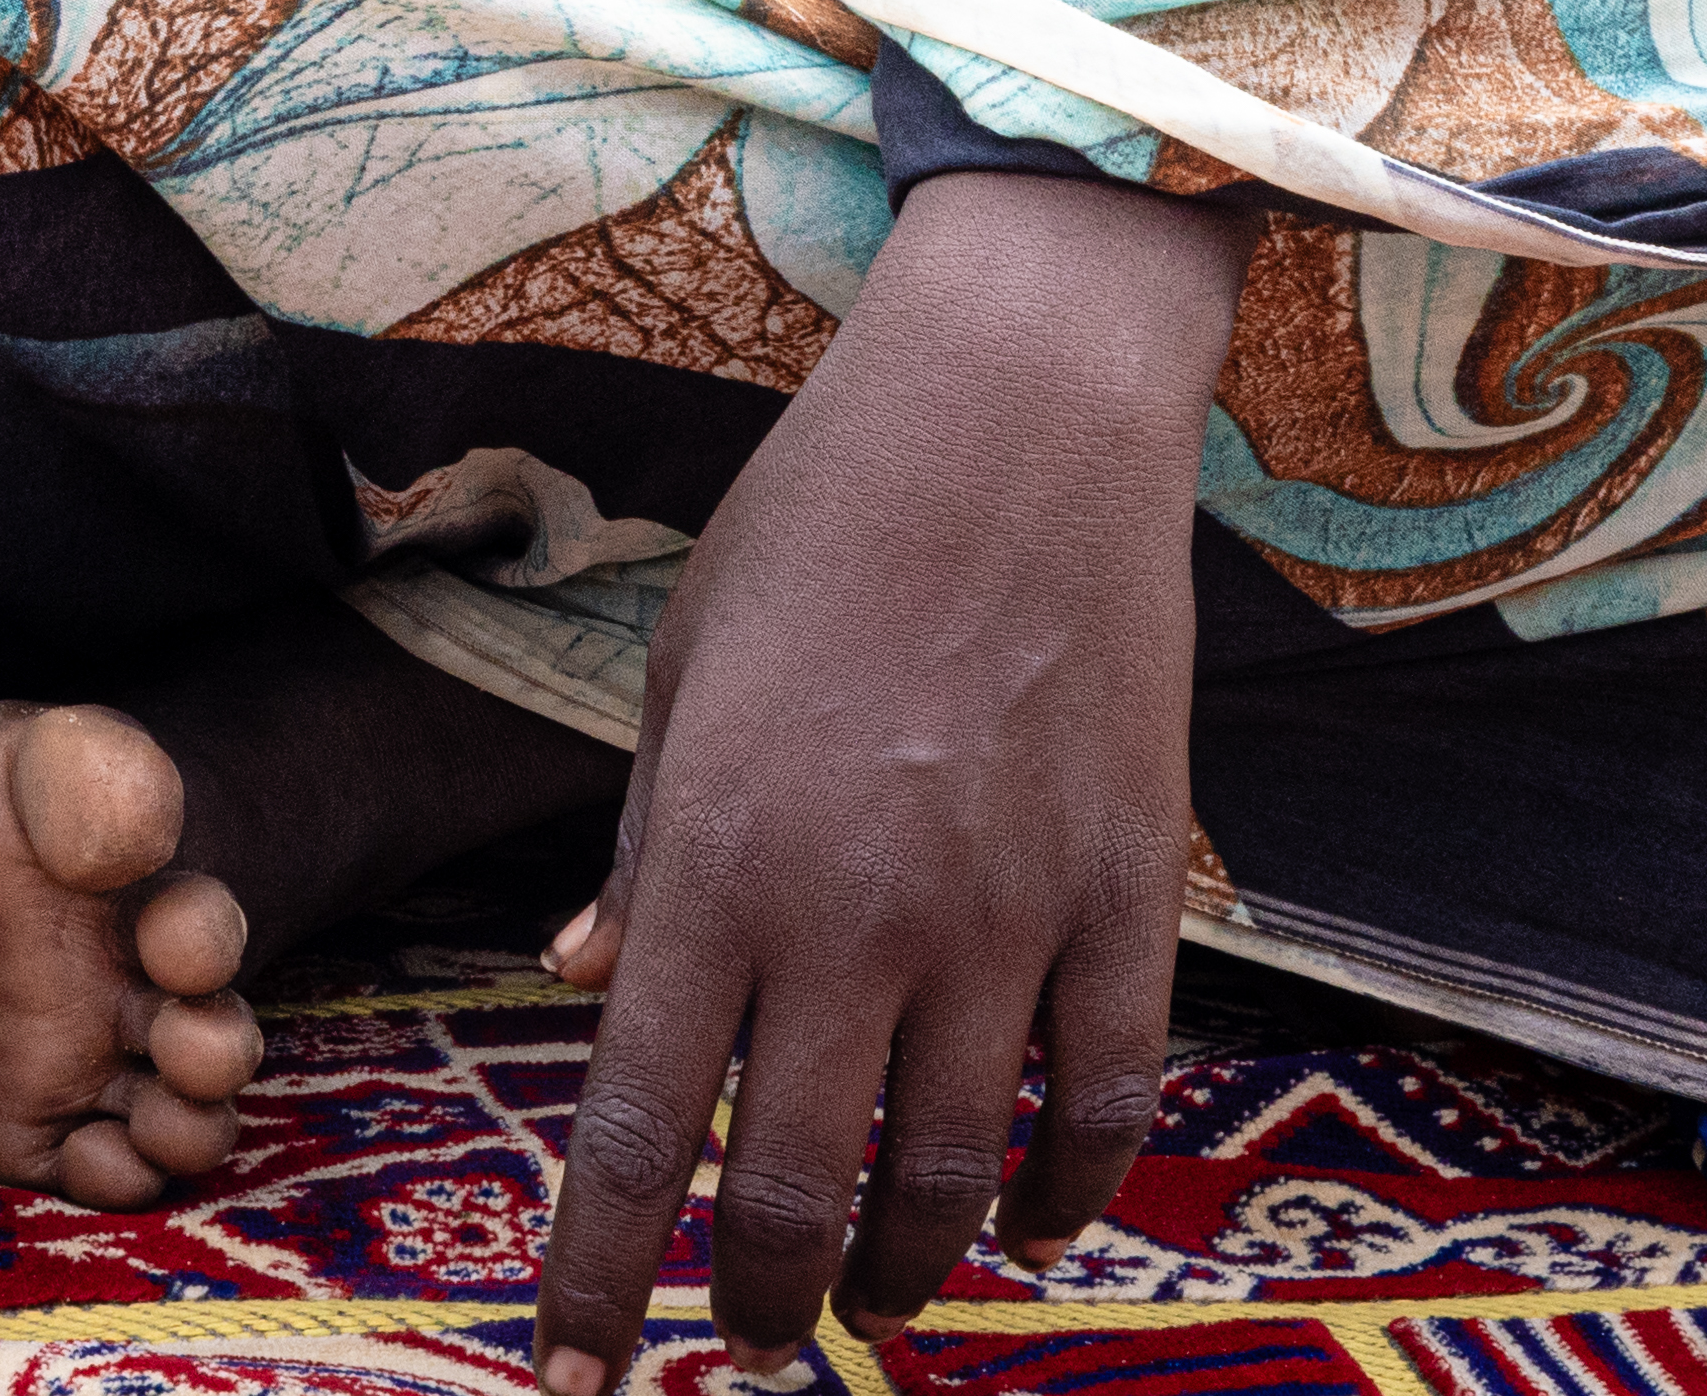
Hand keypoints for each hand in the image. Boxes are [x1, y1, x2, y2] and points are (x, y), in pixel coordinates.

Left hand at [527, 174, 1250, 1391]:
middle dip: (764, 1304)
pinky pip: (1104, 1095)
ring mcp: (1003, 912)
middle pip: (796, 1191)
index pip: (634, 1128)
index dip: (600, 1280)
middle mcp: (853, 913)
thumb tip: (590, 984)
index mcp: (716, 860)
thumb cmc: (821, 524)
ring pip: (948, 1172)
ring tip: (875, 1299)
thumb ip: (648, 852)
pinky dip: (1066, 1188)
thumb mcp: (682, 674)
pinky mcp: (1128, 888)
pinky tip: (1030, 1220)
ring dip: (904, 1268)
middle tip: (754, 1342)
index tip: (578, 1382)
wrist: (1016, 408)